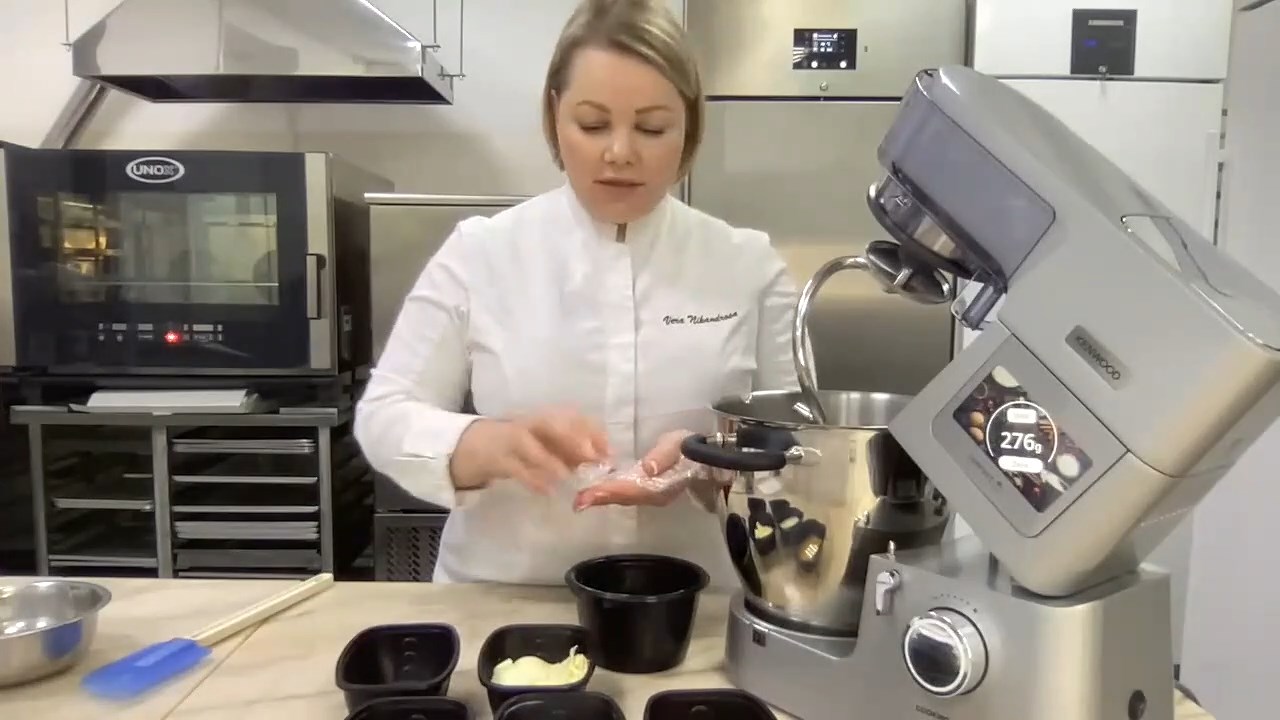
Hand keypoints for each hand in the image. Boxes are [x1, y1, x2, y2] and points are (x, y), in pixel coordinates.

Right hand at [451, 408, 609, 493]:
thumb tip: (603, 462)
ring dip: (550, 460)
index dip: (592, 431)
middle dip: (573, 438)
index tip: (608, 451)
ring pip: (530, 445)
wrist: (477, 446)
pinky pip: (515, 467)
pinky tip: (547, 490)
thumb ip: (572, 452)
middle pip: (551, 424)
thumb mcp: (549, 445)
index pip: (572, 417)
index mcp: (546, 418)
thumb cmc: (523, 446)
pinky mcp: (498, 458)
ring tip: (567, 477)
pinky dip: (531, 478)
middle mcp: (530, 424)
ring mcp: (511, 439)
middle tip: (592, 458)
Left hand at [573, 430, 696, 510]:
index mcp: (661, 486)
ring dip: (603, 498)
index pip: (631, 489)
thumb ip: (664, 456)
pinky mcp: (648, 490)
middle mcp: (654, 495)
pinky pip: (626, 494)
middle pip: (624, 497)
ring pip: (624, 498)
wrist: (707, 457)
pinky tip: (597, 490)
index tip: (589, 494)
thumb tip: (648, 468)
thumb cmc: (692, 447)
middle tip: (578, 501)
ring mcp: (652, 495)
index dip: (610, 491)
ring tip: (582, 499)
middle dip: (600, 498)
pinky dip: (610, 493)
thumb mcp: (680, 445)